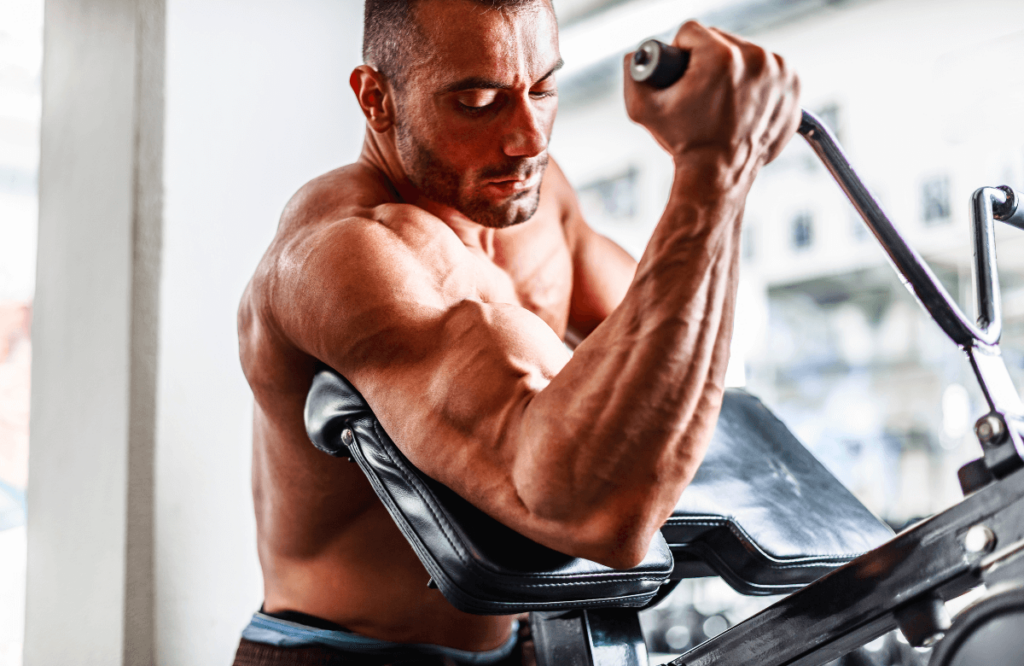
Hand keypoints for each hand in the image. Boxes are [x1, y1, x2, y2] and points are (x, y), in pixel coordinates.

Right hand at [623, 22, 800, 188]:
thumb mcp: (643, 110)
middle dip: (707, 60)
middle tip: (701, 91)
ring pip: (745, 52)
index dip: (679, 53)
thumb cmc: (686, 144)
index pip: (691, 31)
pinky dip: (756, 82)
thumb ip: (633, 73)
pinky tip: (742, 103)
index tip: (682, 76)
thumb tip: (636, 55)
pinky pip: (768, 69)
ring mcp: (779, 72)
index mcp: (721, 57)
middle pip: (720, 39)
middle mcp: (756, 59)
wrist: (719, 174)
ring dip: (732, 68)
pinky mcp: (792, 85)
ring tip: (722, 99)